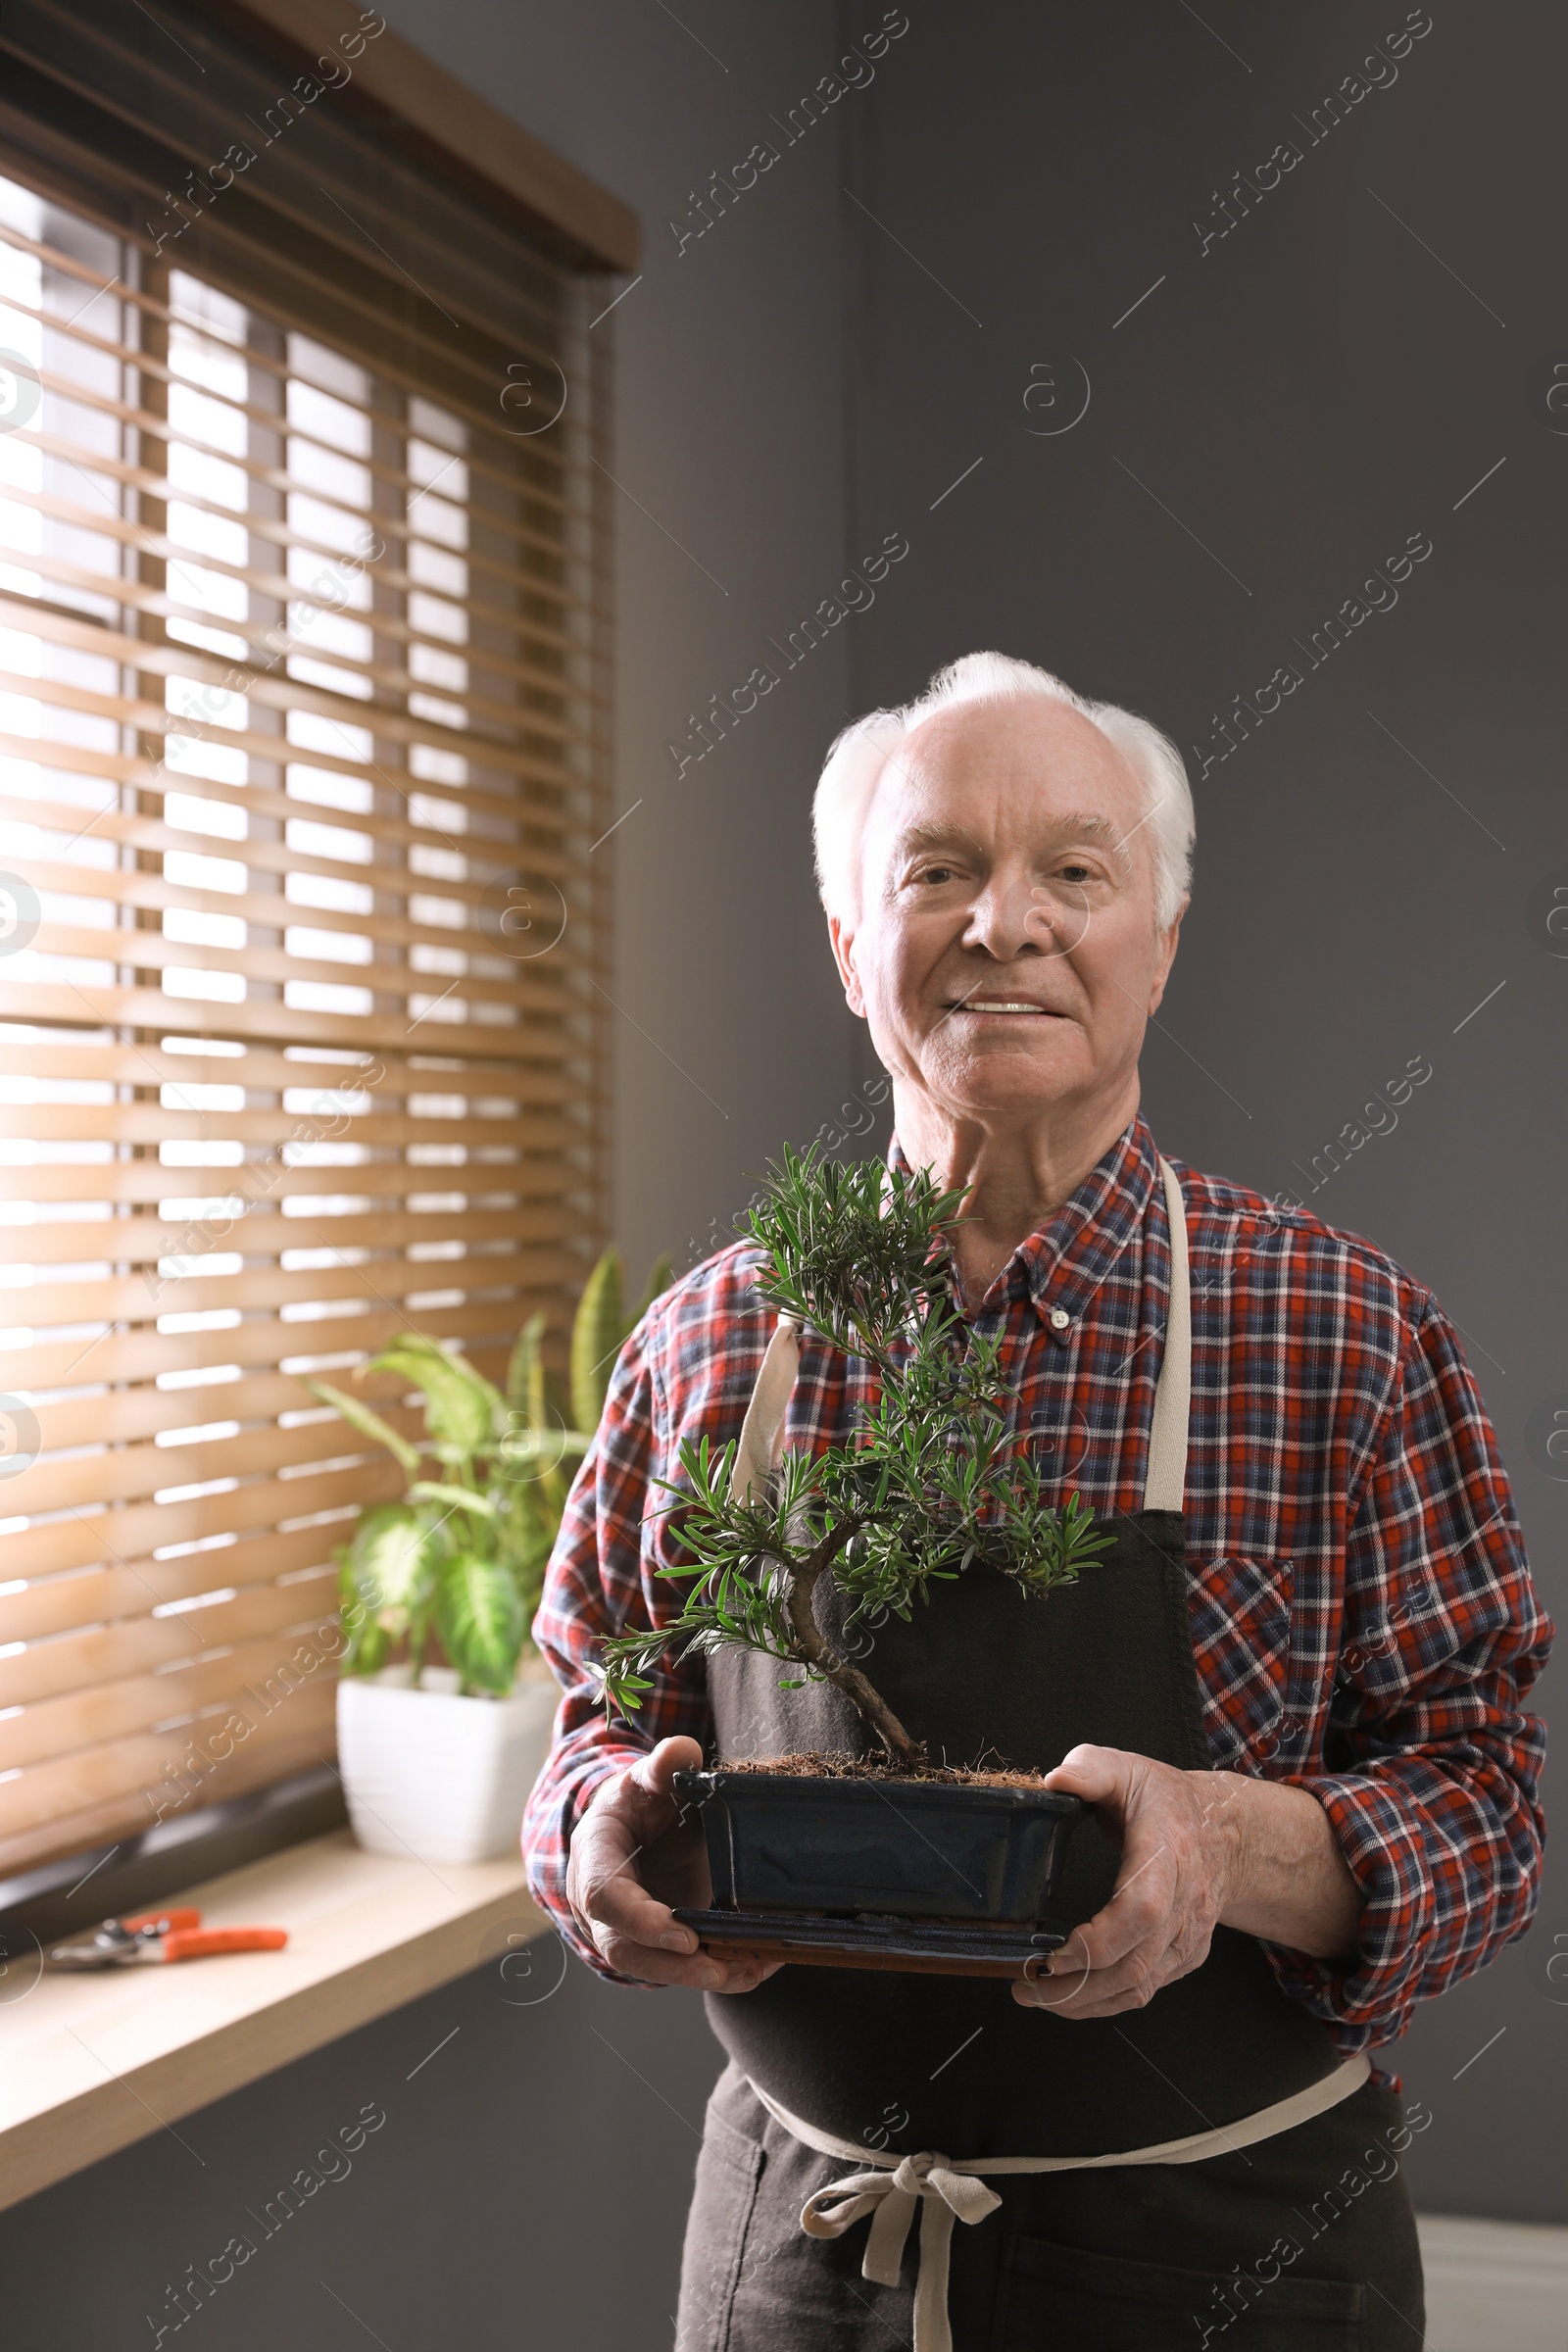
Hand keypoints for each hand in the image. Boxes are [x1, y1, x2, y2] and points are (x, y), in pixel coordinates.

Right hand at [566, 1737, 778, 1993]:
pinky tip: (759, 1966)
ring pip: (652, 1968)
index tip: (684, 1933)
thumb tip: (684, 1749)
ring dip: (701, 1975)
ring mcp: (625, 1932)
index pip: (606, 1897)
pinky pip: (679, 1968)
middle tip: (720, 1969)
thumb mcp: (645, 1778)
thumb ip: (663, 1765)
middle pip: (625, 1949)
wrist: (631, 1827)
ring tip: (751, 1970)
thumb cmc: (636, 1803)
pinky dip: (720, 1972)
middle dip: (673, 1965)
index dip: (641, 1920)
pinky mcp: (655, 1947)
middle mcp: (601, 1907)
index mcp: (595, 1858)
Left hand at [1013, 1743, 1244, 2019]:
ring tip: (1038, 1995)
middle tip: (1026, 1986)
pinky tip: (1072, 1996)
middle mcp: (1183, 1902)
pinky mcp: (1187, 1955)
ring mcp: (1188, 1935)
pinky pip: (1146, 1989)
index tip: (1053, 1953)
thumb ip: (1089, 1769)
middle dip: (1075, 1986)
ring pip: (1139, 1987)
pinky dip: (1106, 2002)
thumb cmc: (1168, 1801)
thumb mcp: (1126, 1768)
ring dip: (1085, 2002)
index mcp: (1167, 1853)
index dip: (1098, 1942)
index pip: (1141, 1910)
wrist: (1226, 1831)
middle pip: (1134, 1964)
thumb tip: (1054, 1781)